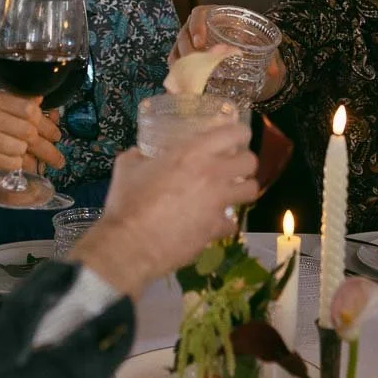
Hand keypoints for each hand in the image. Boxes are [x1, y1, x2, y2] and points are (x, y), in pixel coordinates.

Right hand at [0, 90, 65, 177]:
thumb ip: (12, 102)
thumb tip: (41, 100)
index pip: (29, 108)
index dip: (47, 124)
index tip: (56, 134)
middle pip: (29, 131)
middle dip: (47, 146)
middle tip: (57, 158)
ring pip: (22, 149)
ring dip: (32, 159)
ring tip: (38, 164)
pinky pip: (11, 164)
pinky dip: (20, 168)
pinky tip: (22, 169)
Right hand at [75, 123, 258, 295]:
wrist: (131, 243)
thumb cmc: (128, 202)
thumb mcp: (126, 169)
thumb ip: (136, 157)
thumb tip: (137, 154)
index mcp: (193, 153)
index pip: (234, 133)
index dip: (239, 135)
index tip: (236, 138)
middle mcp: (212, 174)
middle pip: (250, 161)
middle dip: (245, 163)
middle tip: (233, 168)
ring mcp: (218, 202)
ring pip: (251, 190)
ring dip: (242, 190)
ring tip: (231, 193)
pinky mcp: (216, 228)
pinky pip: (232, 223)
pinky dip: (224, 223)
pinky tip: (213, 223)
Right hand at [169, 5, 285, 100]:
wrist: (251, 57)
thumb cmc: (254, 46)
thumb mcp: (263, 48)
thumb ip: (270, 56)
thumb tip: (274, 71)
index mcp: (217, 16)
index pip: (200, 14)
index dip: (197, 26)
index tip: (200, 42)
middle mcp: (200, 28)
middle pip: (185, 33)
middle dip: (187, 49)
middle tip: (196, 64)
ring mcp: (191, 42)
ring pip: (178, 48)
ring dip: (181, 61)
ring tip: (189, 76)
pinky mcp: (187, 57)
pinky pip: (176, 61)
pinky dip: (177, 70)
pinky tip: (181, 81)